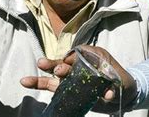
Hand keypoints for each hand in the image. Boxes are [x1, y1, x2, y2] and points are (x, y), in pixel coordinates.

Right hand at [21, 45, 137, 113]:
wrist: (123, 93)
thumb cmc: (121, 81)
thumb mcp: (119, 82)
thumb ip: (112, 87)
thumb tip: (107, 94)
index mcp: (93, 56)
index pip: (79, 53)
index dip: (72, 58)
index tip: (67, 63)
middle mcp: (80, 64)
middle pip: (65, 63)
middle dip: (56, 66)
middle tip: (51, 69)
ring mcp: (73, 76)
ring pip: (54, 74)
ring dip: (42, 76)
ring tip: (26, 80)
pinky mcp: (69, 88)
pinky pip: (53, 85)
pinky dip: (40, 83)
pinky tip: (26, 82)